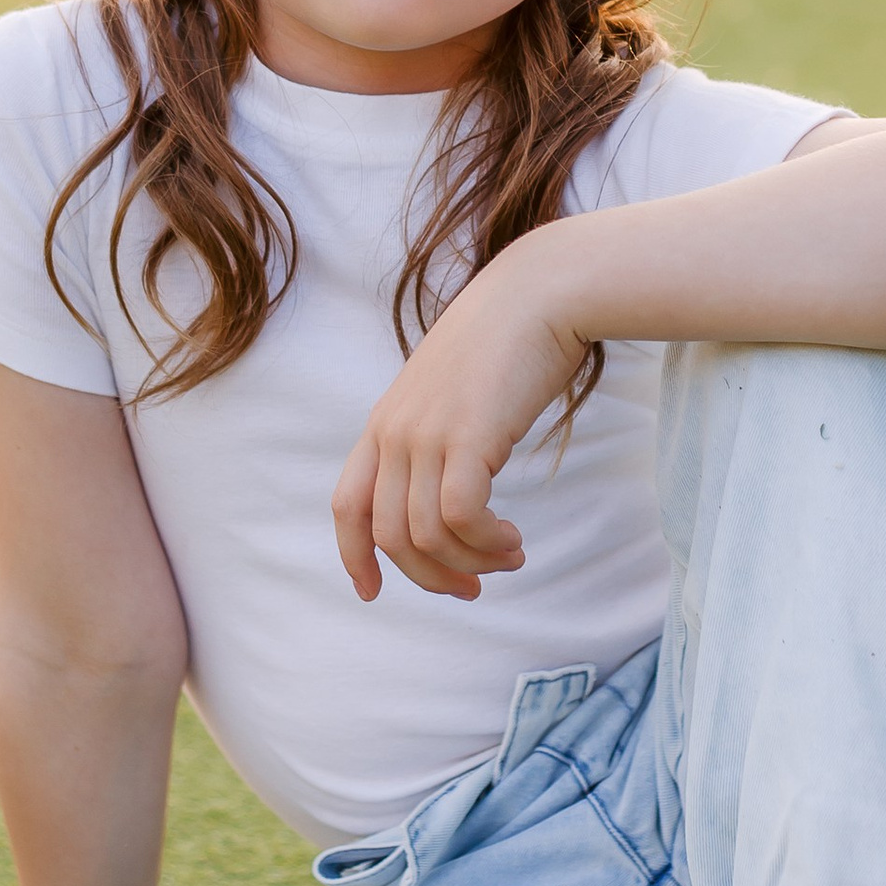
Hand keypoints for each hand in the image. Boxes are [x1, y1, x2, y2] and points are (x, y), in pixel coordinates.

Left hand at [331, 237, 587, 602]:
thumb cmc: (508, 341)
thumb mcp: (453, 392)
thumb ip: (438, 435)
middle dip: (430, 576)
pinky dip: (487, 543)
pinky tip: (513, 539)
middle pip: (390, 536)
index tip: (372, 592)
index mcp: (384, 423)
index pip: (346, 505)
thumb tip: (452, 493)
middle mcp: (394, 432)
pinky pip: (463, 518)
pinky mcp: (466, 437)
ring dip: (471, 561)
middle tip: (474, 588)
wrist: (539, 293)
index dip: (354, 556)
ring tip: (510, 555)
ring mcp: (426, 434)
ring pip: (427, 535)